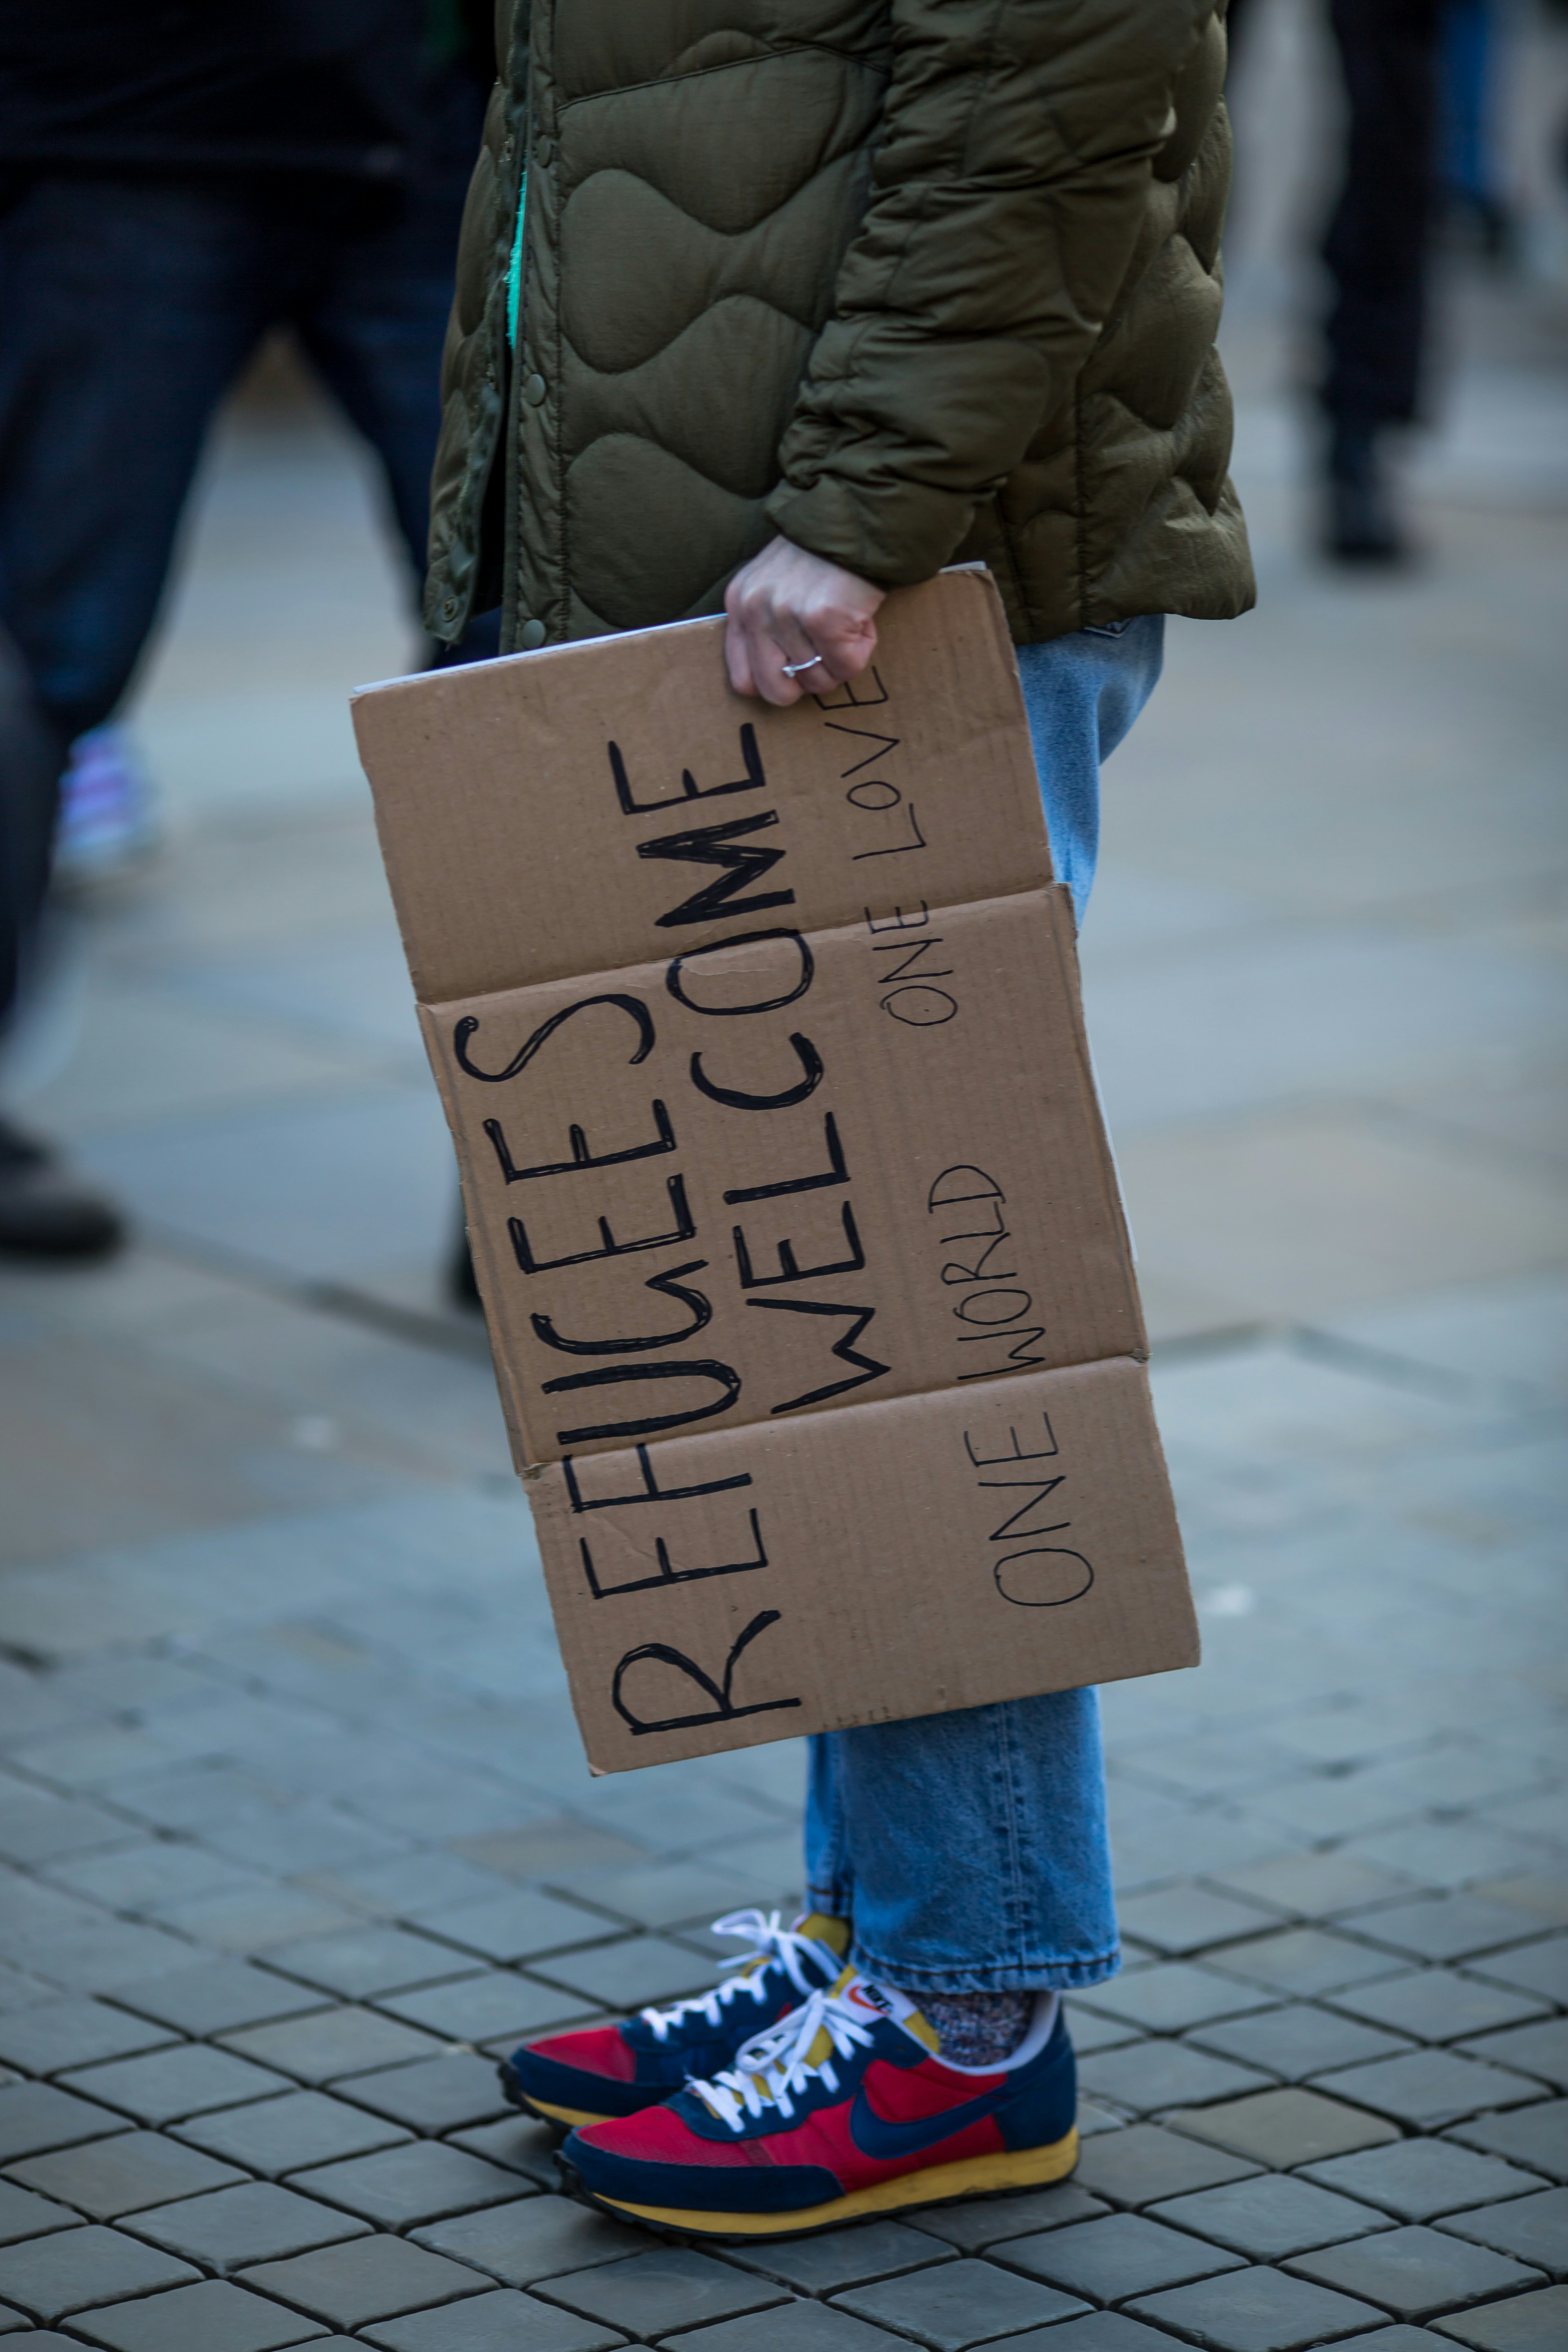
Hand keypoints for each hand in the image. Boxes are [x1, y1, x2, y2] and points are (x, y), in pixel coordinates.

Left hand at [725, 536, 884, 705]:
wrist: (855, 514)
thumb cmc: (819, 553)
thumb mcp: (773, 582)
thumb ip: (764, 623)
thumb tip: (785, 675)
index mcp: (739, 604)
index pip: (743, 681)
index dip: (778, 683)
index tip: (799, 666)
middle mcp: (755, 610)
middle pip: (779, 692)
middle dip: (809, 681)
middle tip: (827, 651)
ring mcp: (787, 615)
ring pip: (819, 681)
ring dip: (842, 659)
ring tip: (846, 621)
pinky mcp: (823, 619)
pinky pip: (847, 667)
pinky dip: (862, 649)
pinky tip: (860, 618)